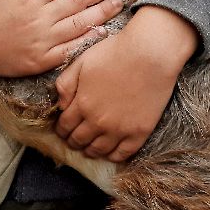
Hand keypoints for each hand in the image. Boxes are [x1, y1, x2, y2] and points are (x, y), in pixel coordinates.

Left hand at [54, 5, 197, 162]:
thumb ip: (65, 84)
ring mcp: (119, 130)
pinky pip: (123, 154)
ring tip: (90, 148)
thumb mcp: (81, 62)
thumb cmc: (115, 53)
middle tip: (74, 140)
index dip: (61, 130)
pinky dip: (113, 156)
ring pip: (98, 150)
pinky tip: (111, 152)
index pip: (65, 126)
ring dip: (90, 151)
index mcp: (82, 104)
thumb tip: (59, 105)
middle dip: (73, 141)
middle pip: (79, 140)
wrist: (150, 54)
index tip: (63, 129)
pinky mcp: (139, 132)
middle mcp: (97, 122)